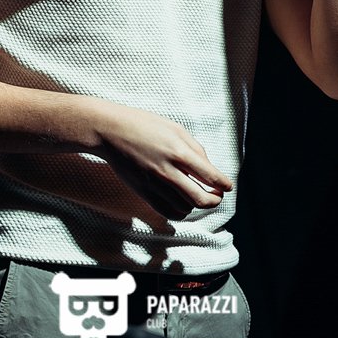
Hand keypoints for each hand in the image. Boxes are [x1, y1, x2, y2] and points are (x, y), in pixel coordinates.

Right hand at [92, 101, 233, 219]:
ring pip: (186, 208)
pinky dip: (179, 211)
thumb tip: (208, 168)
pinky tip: (182, 202)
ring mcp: (154, 185)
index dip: (224, 185)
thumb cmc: (143, 125)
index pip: (211, 177)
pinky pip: (167, 212)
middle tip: (216, 195)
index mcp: (179, 152)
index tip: (227, 186)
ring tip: (197, 195)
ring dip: (196, 204)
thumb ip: (195, 148)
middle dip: (214, 200)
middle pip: (201, 200)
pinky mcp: (143, 193)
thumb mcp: (175, 128)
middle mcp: (169, 172)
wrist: (110, 131)